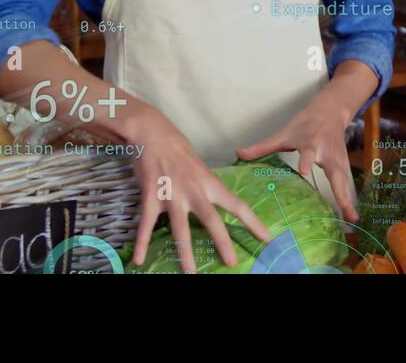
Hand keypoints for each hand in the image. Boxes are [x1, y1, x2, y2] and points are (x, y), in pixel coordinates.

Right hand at [126, 105, 271, 272]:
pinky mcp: (150, 197)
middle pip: (212, 220)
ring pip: (181, 229)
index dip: (253, 222)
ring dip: (185, 253)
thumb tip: (212, 200)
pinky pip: (146, 225)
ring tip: (190, 273)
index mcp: (209, 182)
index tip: (266, 238)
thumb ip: (205, 186)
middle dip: (223, 243)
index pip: (237, 204)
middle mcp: (194, 191)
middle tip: (232, 263)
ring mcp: (172, 195)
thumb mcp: (199, 166)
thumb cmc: (177, 148)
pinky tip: (139, 260)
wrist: (152, 132)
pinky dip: (141, 243)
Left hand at [236, 95, 357, 222]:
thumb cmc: (306, 123)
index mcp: (311, 143)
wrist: (331, 112)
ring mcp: (339, 160)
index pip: (309, 153)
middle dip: (340, 191)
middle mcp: (328, 153)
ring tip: (352, 219)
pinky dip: (348, 200)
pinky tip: (351, 216)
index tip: (304, 171)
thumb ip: (263, 146)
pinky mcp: (344, 165)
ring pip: (344, 182)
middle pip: (335, 174)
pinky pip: (345, 185)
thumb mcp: (285, 133)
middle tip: (344, 209)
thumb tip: (239, 153)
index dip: (307, 161)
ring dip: (348, 201)